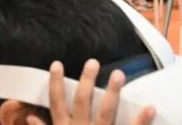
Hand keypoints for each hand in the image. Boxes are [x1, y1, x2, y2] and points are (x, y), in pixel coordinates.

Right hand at [26, 60, 154, 124]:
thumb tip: (31, 117)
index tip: (57, 64)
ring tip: (118, 74)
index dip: (56, 84)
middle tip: (93, 62)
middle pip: (82, 101)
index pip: (57, 104)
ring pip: (105, 112)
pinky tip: (150, 107)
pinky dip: (141, 120)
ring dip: (112, 92)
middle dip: (86, 80)